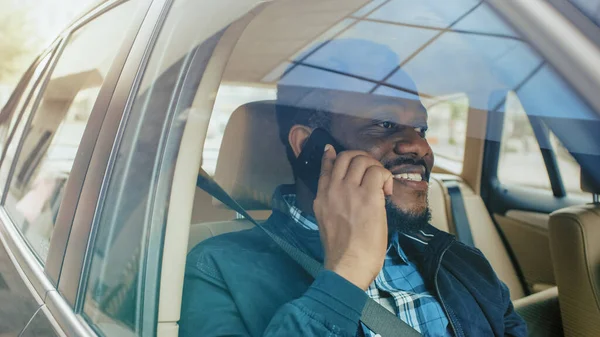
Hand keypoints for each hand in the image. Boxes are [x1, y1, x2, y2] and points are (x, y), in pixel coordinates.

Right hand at [314, 145, 393, 289]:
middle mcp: (333, 190)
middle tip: (373, 174)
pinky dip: (386, 177)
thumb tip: (346, 199)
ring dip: (376, 167)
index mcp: (322, 198)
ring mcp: (349, 191)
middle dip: (362, 159)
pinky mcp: (368, 197)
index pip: (325, 167)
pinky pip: (378, 172)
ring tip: (382, 184)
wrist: (347, 265)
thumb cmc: (342, 253)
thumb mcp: (327, 223)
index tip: (333, 150)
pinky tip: (387, 192)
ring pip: (362, 159)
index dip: (331, 156)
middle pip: (346, 156)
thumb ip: (333, 205)